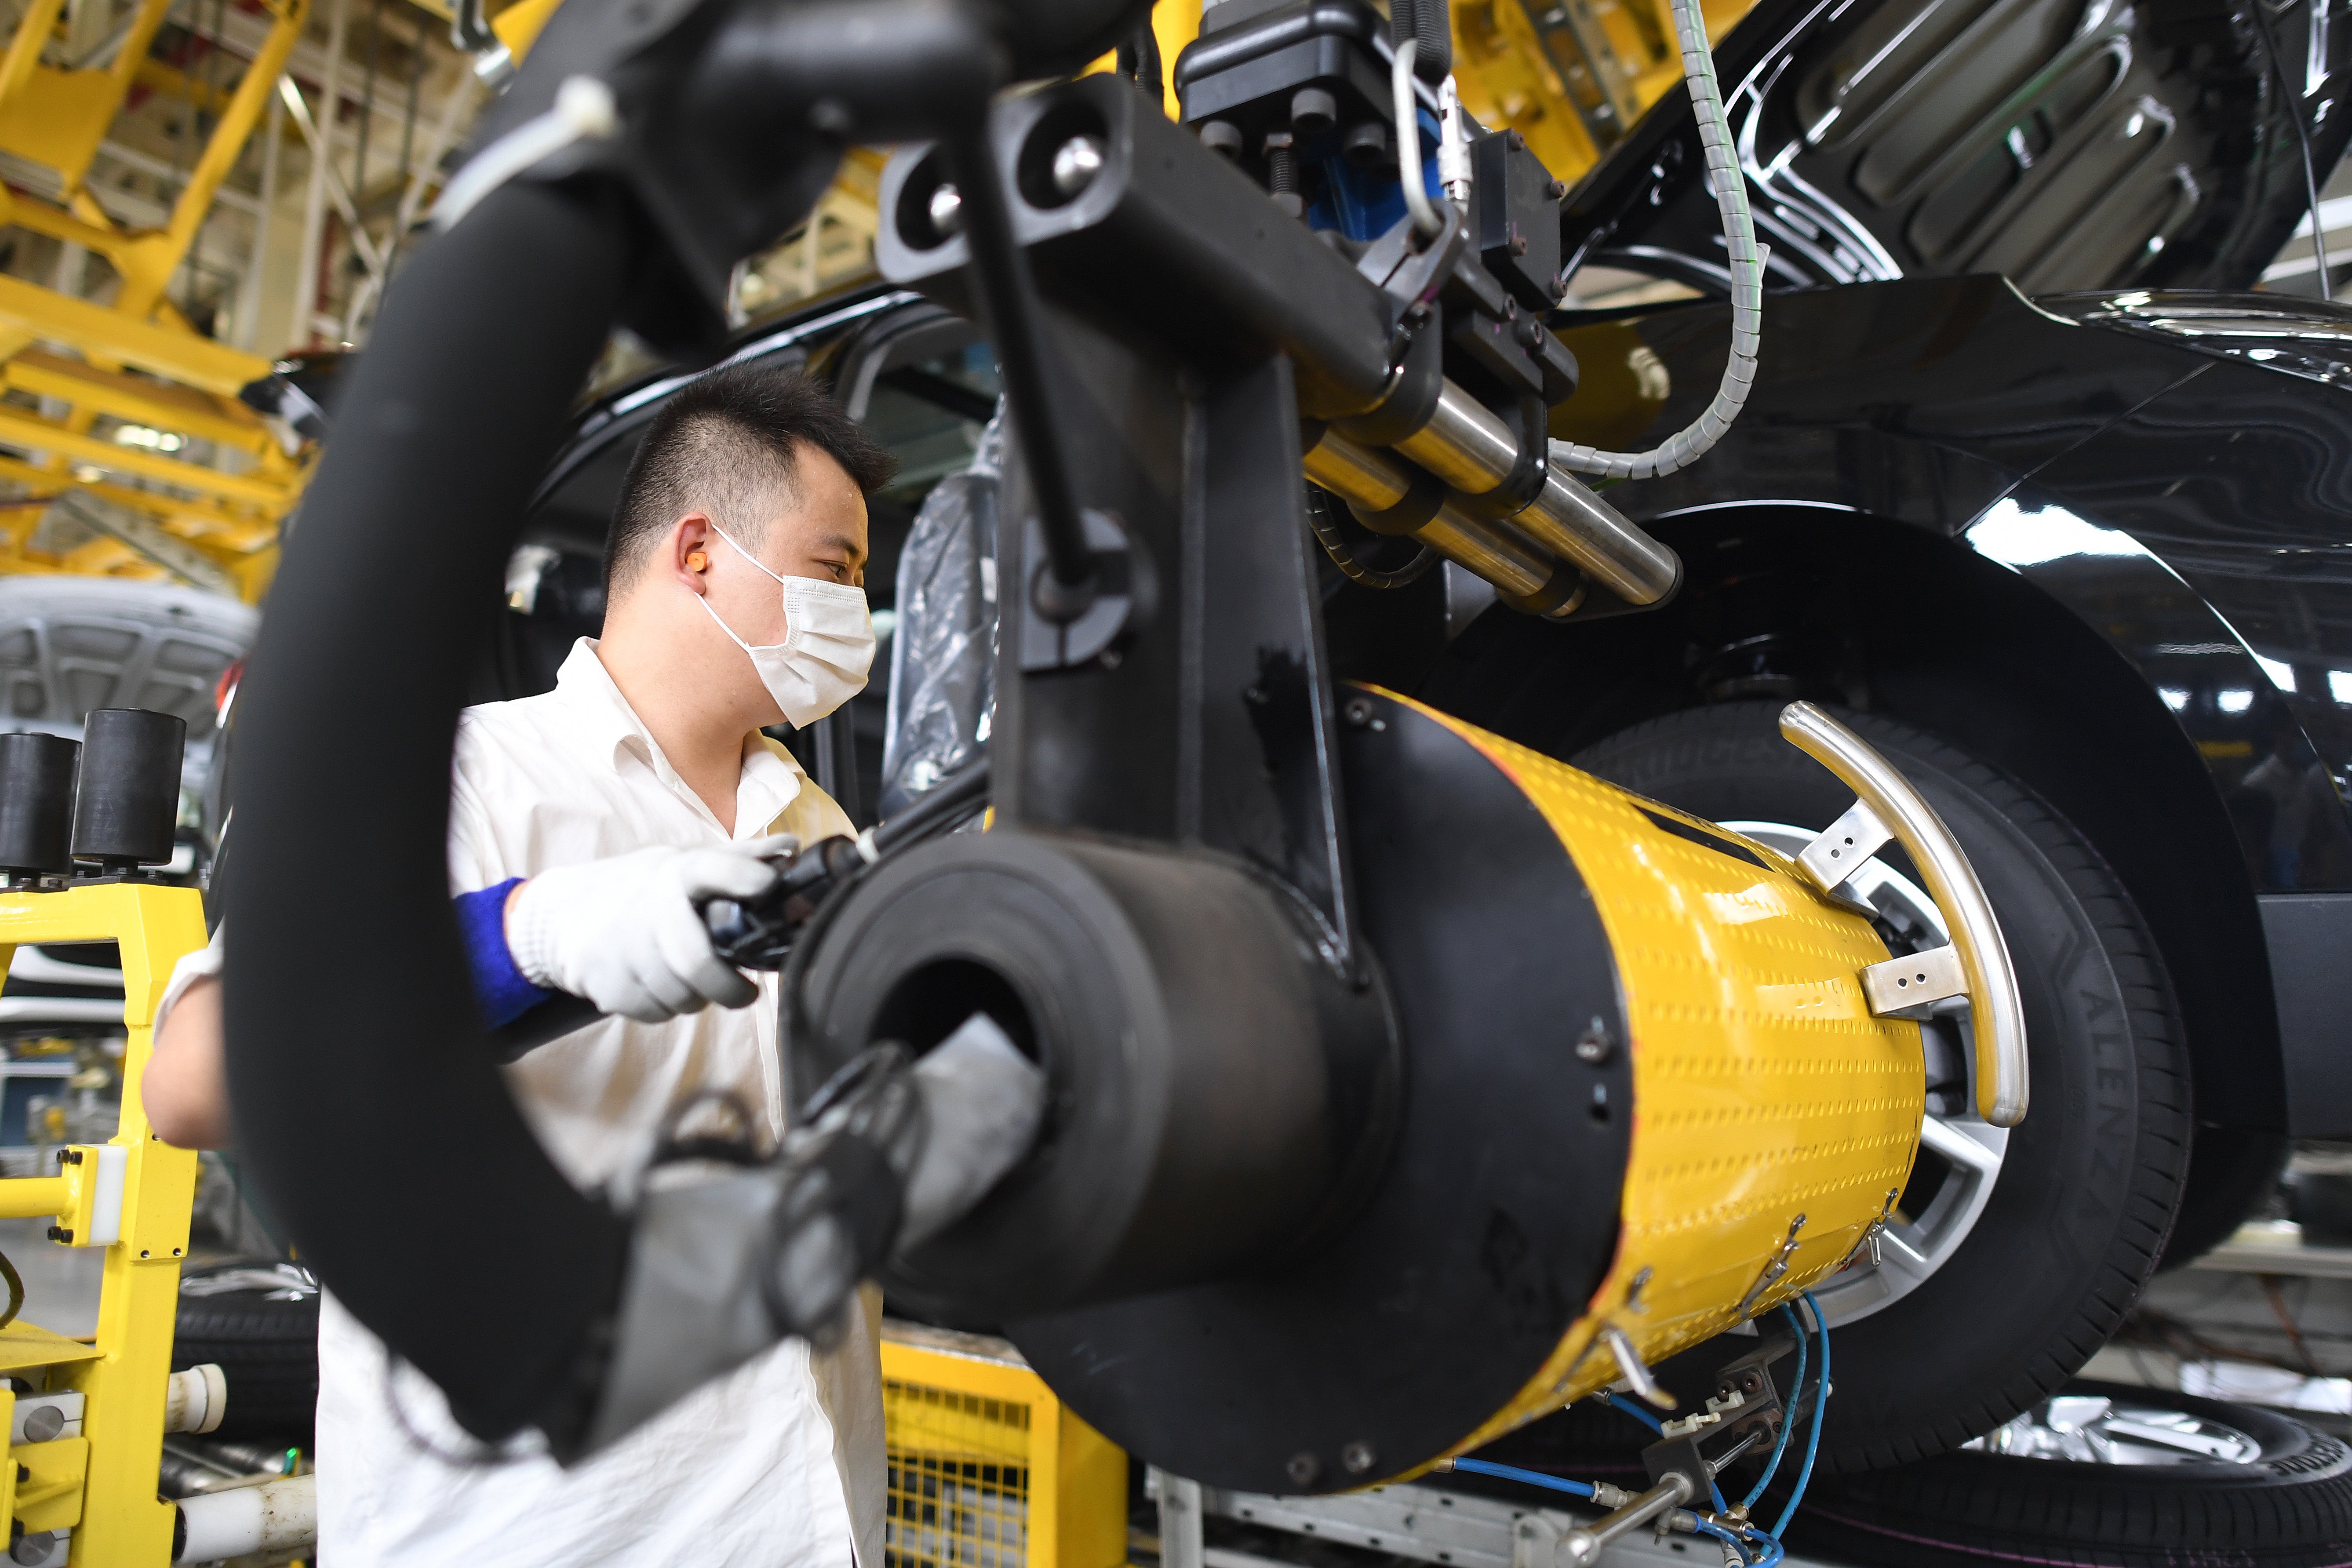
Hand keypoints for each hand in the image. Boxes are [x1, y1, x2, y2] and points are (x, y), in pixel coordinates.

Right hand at [505, 837, 795, 1021]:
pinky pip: (656, 1013)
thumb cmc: (640, 889)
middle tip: (744, 993)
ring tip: (691, 980)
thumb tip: (791, 851)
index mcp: (676, 872)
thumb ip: (738, 861)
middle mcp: (649, 908)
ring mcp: (623, 949)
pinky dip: (665, 1007)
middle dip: (728, 987)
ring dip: (695, 997)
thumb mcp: (684, 865)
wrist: (562, 915)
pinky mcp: (606, 984)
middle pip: (698, 963)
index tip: (769, 888)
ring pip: (681, 996)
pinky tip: (660, 986)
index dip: (745, 878)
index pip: (714, 868)